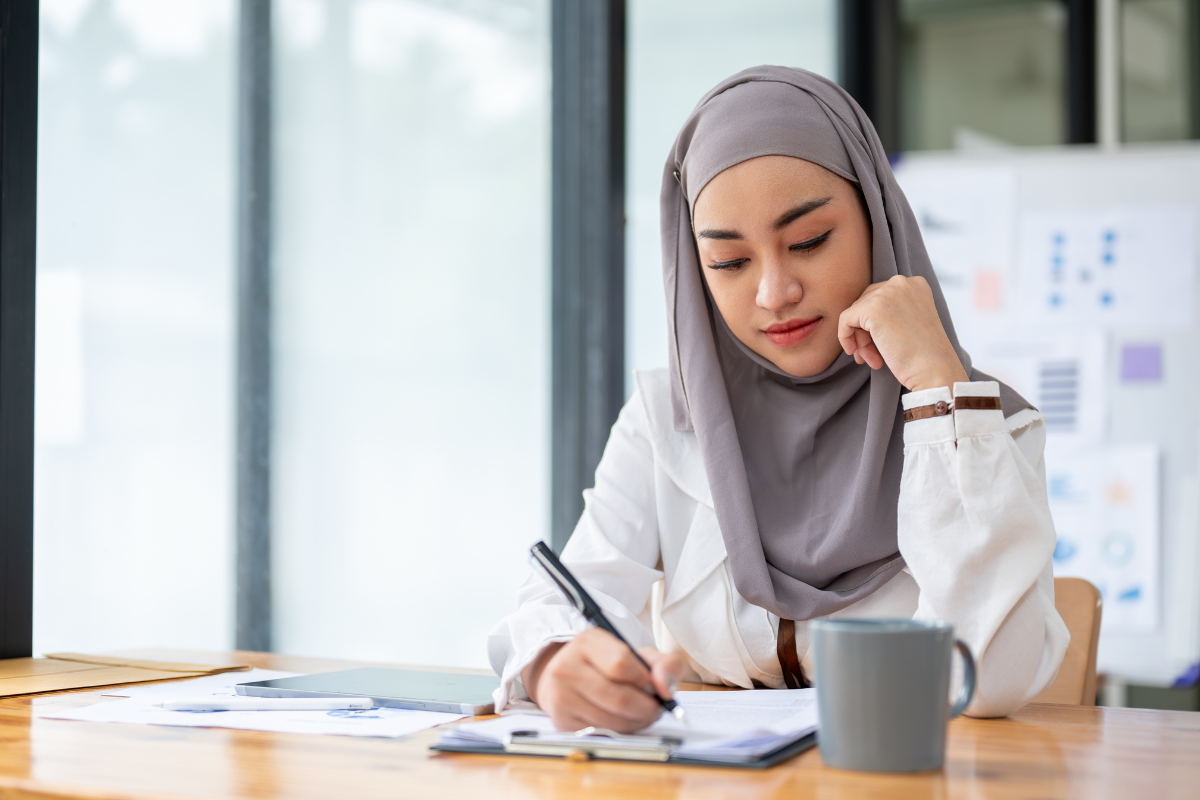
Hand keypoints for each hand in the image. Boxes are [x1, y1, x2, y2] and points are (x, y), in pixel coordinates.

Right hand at [522, 628, 683, 733]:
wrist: (568, 678)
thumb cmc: (608, 665)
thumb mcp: (637, 655)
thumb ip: (664, 664)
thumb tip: (666, 689)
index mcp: (586, 642)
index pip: (621, 664)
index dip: (644, 679)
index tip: (651, 684)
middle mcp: (566, 667)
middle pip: (620, 698)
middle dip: (647, 708)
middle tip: (655, 708)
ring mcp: (560, 695)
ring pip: (613, 720)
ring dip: (636, 722)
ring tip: (641, 714)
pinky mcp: (561, 720)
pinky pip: (601, 733)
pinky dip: (620, 731)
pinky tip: (622, 721)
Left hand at [837, 275, 968, 391]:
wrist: (935, 371)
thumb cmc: (924, 355)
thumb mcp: (911, 321)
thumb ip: (891, 311)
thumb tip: (856, 316)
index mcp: (915, 284)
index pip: (879, 297)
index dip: (873, 323)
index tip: (877, 346)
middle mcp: (902, 282)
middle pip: (866, 303)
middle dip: (864, 331)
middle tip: (868, 355)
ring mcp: (888, 293)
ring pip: (855, 313)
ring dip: (859, 339)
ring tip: (868, 360)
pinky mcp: (873, 308)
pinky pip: (845, 320)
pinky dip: (845, 337)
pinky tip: (856, 353)